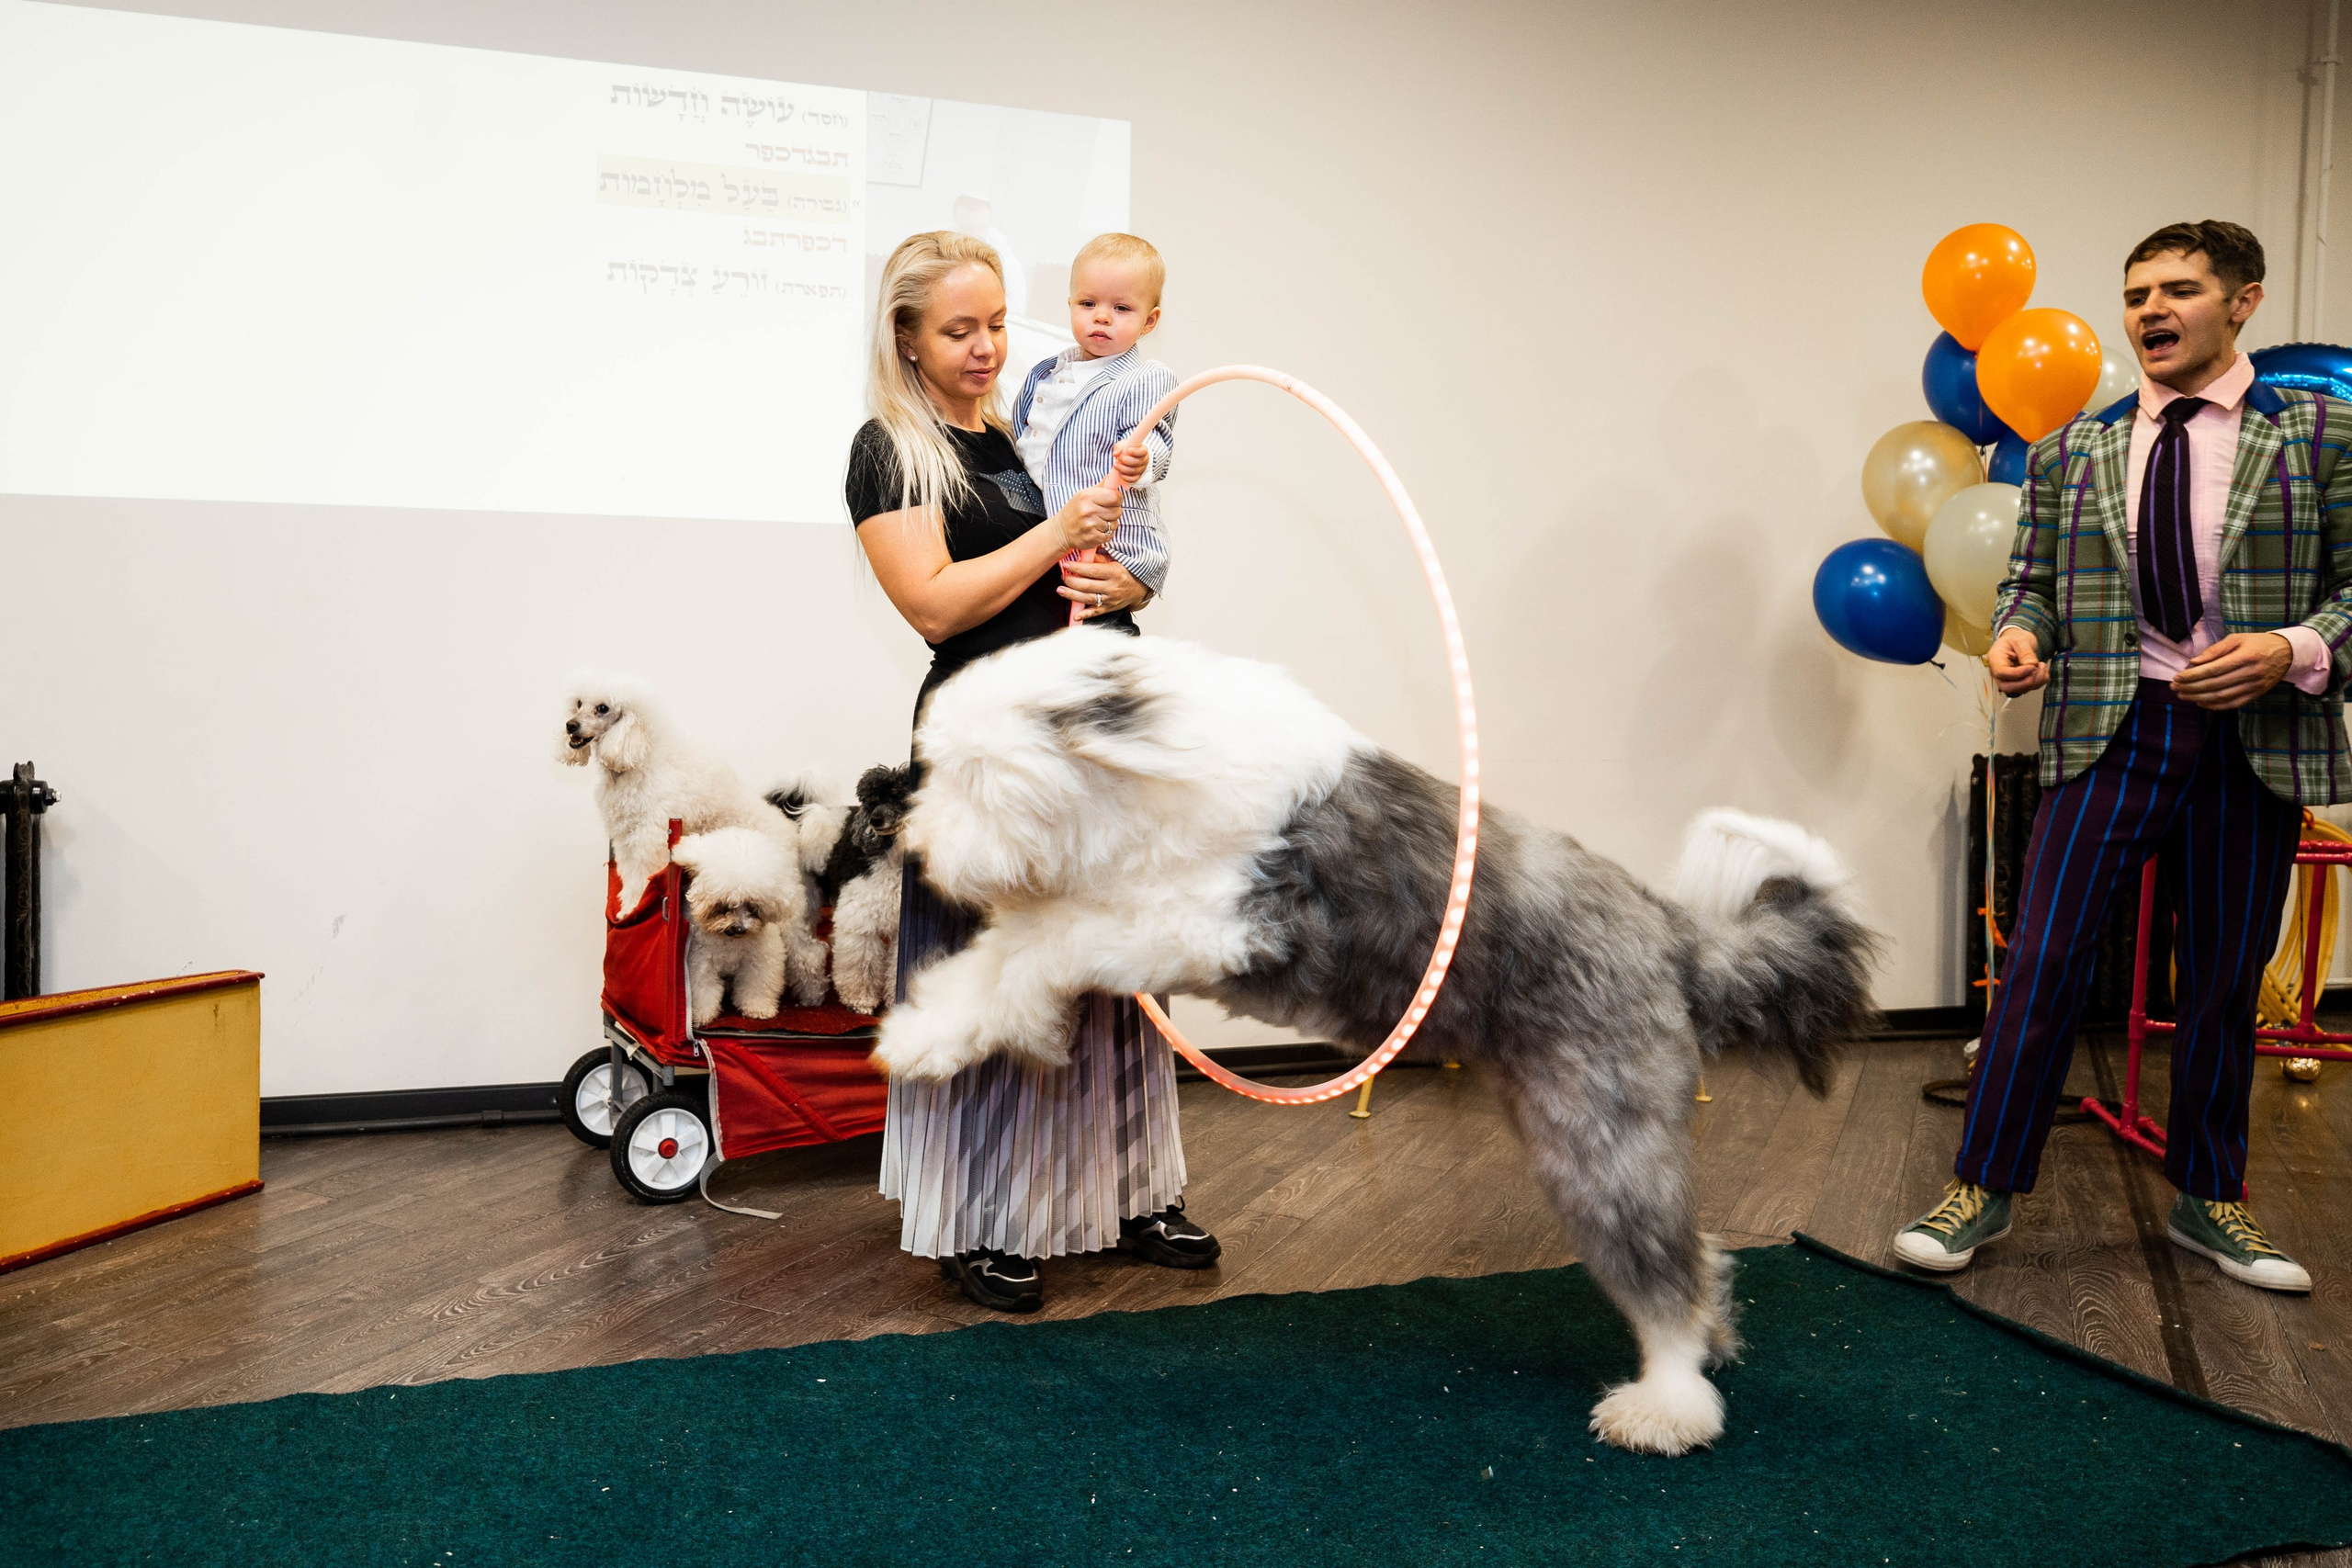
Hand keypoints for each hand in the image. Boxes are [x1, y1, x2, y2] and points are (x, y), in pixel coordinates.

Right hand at [1055, 483, 1121, 553]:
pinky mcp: (1092, 538)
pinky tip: (1096, 530)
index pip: (1115, 497)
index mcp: (1087, 496)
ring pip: (1114, 524)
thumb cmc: (1075, 510)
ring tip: (1097, 522)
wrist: (1061, 530)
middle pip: (1117, 511)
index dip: (1117, 499)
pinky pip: (1110, 535)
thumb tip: (1116, 473)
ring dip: (1109, 524)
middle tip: (1103, 513)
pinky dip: (1106, 534)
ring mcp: (1090, 525)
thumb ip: (1102, 486)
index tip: (1113, 501)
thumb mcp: (1084, 494)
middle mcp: (1088, 510)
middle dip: (1114, 512)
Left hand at [1059, 555, 1146, 619]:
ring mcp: (1110, 599)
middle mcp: (1112, 587)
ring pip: (1088, 599)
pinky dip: (1085, 615)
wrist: (1140, 588)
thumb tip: (1083, 556)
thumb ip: (1100, 559)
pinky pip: (1095, 612)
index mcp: (1114, 573)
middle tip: (1062, 576)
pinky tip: (1075, 615)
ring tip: (1060, 590)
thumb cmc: (1126, 572)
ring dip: (1072, 595)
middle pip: (1087, 586)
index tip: (1066, 564)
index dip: (1077, 568)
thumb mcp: (1116, 561)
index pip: (1092, 570)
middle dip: (1072, 581)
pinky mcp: (1109, 608)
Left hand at [1109, 440, 1148, 486]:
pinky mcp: (1137, 476)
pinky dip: (1125, 477)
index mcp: (1143, 450)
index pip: (1142, 452)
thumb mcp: (1122, 445)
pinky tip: (1120, 473)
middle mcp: (1144, 460)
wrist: (1126, 456)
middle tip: (1119, 458)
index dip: (1135, 452)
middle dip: (1126, 460)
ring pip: (1134, 471)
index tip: (1128, 450)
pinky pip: (1133, 479)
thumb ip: (1119, 447)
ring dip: (1123, 469)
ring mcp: (1142, 469)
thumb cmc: (1126, 449)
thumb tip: (1116, 454)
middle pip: (1137, 462)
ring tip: (1116, 465)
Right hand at [1986, 627, 2048, 694]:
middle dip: (2025, 682)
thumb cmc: (2015, 639)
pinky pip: (2030, 688)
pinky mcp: (2019, 682)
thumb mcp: (2021, 640)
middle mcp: (1999, 672)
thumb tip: (2032, 665)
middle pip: (2007, 687)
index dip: (2018, 673)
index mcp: (1995, 659)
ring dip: (2036, 681)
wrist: (2017, 640)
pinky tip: (2041, 669)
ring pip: (2020, 690)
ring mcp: (2009, 679)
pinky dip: (2040, 681)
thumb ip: (2026, 653)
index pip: (2001, 673)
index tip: (2032, 667)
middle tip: (2035, 669)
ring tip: (2041, 664)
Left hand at [2172, 632, 2291, 710]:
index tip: (2177, 677)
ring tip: (2183, 695)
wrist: (2286, 653)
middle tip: (2175, 688)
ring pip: (2222, 697)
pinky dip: (2215, 706)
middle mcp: (2252, 673)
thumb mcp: (2237, 638)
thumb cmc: (2257, 643)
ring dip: (2199, 698)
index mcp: (2246, 656)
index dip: (2193, 675)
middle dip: (2192, 688)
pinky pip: (2233, 704)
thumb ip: (2215, 650)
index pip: (2214, 669)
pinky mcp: (2257, 694)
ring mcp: (2255, 686)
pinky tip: (2201, 702)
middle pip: (2215, 684)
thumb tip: (2193, 662)